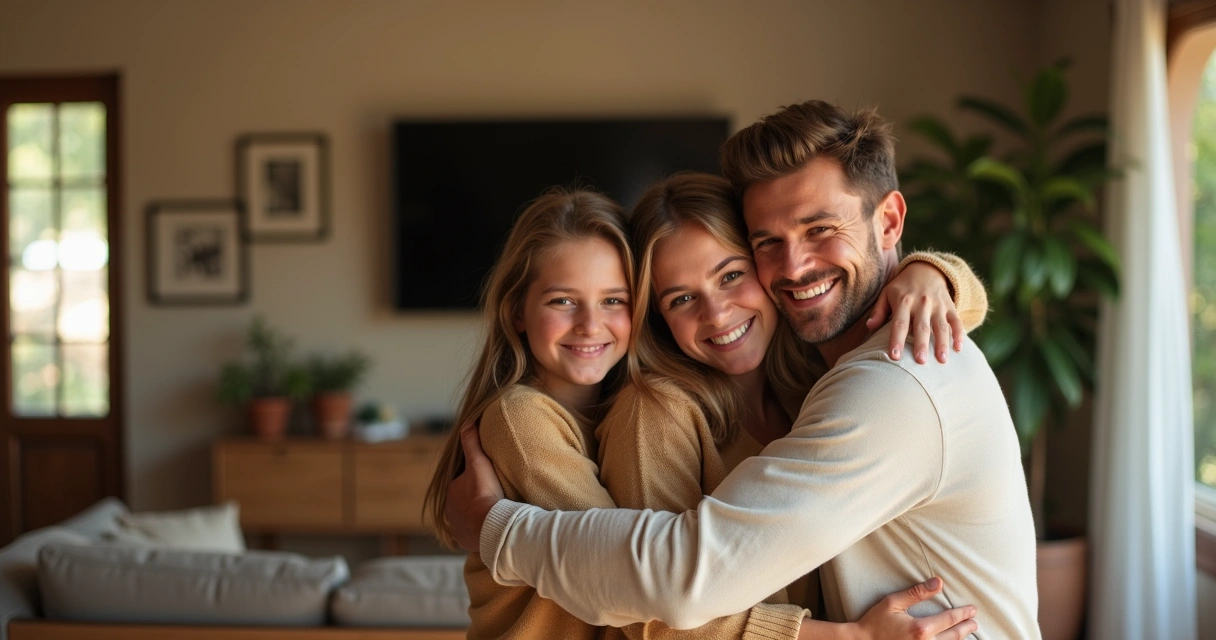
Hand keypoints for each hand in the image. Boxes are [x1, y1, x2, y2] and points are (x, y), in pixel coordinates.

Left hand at [444, 421, 504, 552]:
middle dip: (472, 500)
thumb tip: (467, 423)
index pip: (460, 483)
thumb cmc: (485, 492)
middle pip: (462, 502)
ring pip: (465, 519)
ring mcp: (457, 528)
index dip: (472, 481)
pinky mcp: (465, 542)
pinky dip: (477, 532)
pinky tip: (488, 529)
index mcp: (451, 492)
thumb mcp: (479, 462)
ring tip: (490, 514)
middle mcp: (449, 511)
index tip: (485, 481)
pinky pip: (471, 535)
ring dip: (475, 517)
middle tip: (490, 497)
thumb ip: (471, 442)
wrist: (491, 524)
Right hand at [799, 577, 976, 639]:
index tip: (972, 609)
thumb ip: (917, 592)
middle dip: (965, 627)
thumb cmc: (875, 622)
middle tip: (975, 621)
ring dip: (959, 639)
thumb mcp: (893, 603)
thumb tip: (938, 582)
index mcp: (921, 628)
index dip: (962, 614)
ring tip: (967, 632)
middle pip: (953, 636)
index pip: (949, 619)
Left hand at [866, 262, 963, 363]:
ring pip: (941, 326)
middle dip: (921, 345)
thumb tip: (869, 326)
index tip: (894, 357)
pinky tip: (959, 349)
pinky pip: (956, 321)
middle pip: (921, 327)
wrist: (926, 268)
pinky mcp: (950, 306)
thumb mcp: (887, 293)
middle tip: (920, 362)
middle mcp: (921, 303)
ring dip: (942, 343)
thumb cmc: (902, 286)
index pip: (899, 324)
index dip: (897, 340)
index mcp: (903, 301)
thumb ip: (879, 311)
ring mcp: (937, 305)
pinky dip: (959, 334)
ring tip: (942, 361)